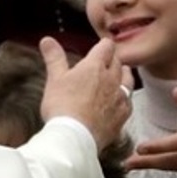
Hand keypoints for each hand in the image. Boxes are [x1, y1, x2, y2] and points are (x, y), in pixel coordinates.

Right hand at [40, 36, 132, 150]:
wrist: (74, 137)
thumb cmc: (62, 107)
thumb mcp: (55, 79)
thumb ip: (54, 57)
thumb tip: (47, 40)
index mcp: (95, 66)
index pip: (106, 46)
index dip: (104, 44)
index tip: (101, 46)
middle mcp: (111, 78)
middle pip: (118, 61)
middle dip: (112, 60)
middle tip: (106, 62)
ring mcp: (119, 97)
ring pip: (128, 79)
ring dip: (123, 75)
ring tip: (118, 75)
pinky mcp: (123, 115)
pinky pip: (129, 100)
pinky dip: (125, 97)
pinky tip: (120, 100)